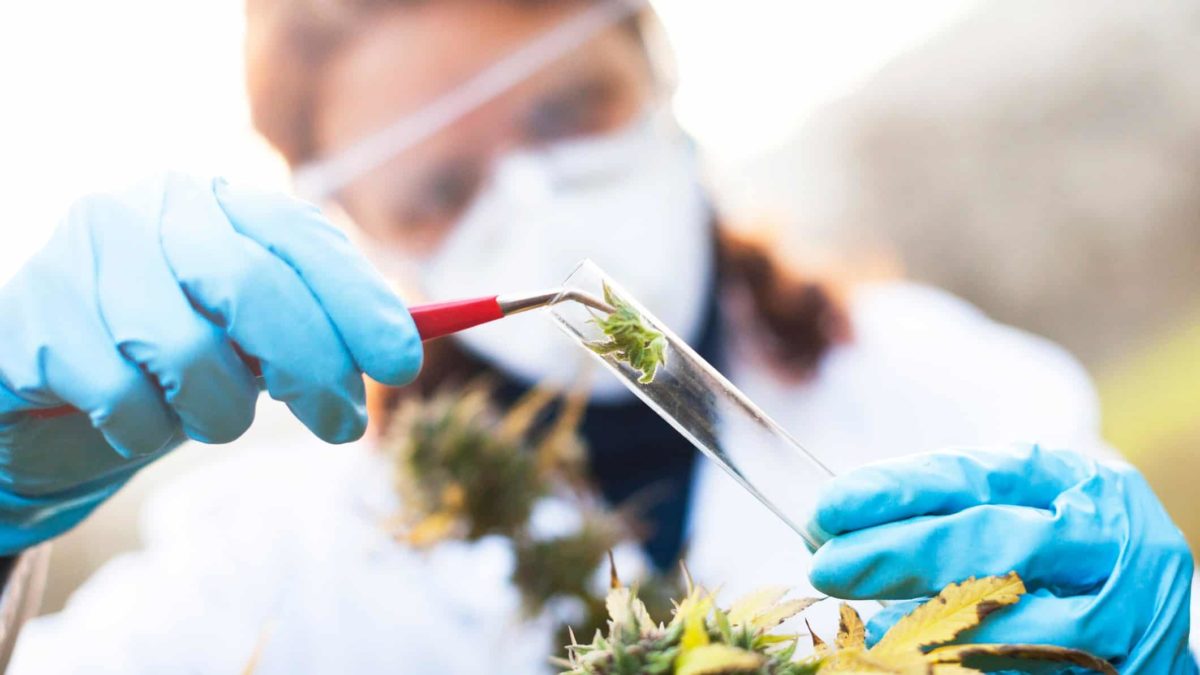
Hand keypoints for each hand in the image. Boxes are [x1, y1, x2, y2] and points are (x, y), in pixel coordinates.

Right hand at [0, 173, 421, 552]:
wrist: (49, 394)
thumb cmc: (176, 357)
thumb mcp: (255, 337)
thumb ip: (318, 327)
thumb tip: (405, 345)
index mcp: (216, 202)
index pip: (300, 238)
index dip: (358, 300)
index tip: (402, 363)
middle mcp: (148, 211)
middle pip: (253, 288)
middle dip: (313, 367)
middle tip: (342, 425)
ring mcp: (80, 258)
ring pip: (188, 355)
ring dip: (220, 413)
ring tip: (209, 418)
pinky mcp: (30, 321)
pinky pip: (121, 399)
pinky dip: (145, 431)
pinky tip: (132, 419)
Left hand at [807, 444, 1195, 673]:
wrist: (1144, 605)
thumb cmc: (1057, 550)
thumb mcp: (1014, 508)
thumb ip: (941, 513)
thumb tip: (834, 526)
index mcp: (1069, 478)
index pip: (973, 476)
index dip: (898, 491)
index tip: (832, 506)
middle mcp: (1104, 535)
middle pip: (993, 542)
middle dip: (900, 553)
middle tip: (829, 565)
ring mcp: (1123, 605)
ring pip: (1017, 619)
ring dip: (931, 624)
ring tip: (870, 627)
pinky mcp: (1125, 666)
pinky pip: (1035, 669)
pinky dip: (968, 665)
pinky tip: (918, 660)